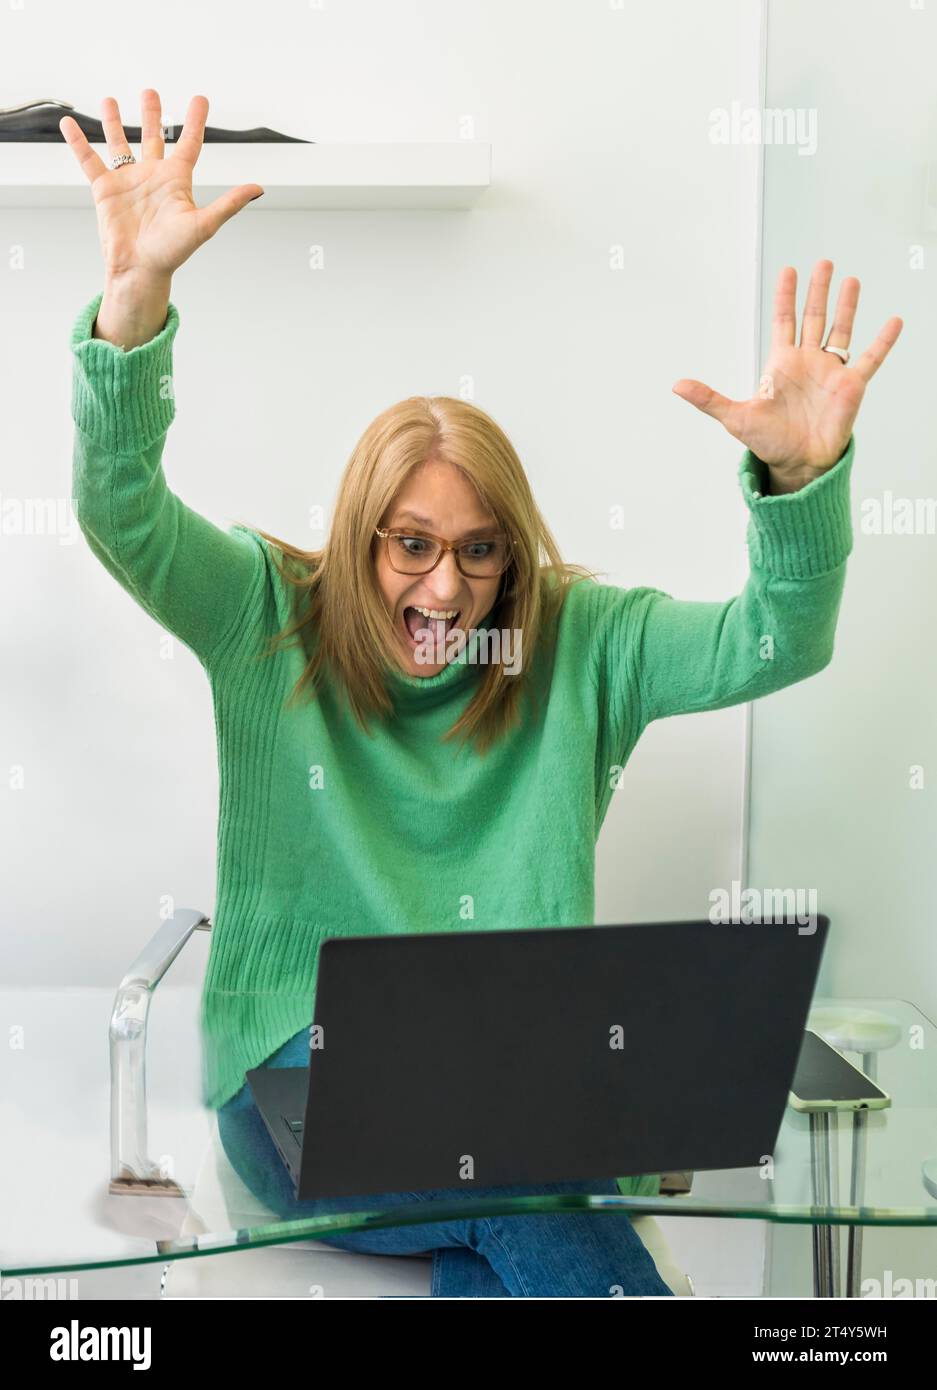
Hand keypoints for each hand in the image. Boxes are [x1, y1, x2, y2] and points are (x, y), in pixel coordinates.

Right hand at [59, 90, 262, 284]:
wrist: (140, 269)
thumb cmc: (173, 252)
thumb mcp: (204, 224)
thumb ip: (229, 203)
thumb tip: (258, 188)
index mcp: (177, 180)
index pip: (190, 144)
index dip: (195, 121)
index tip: (200, 99)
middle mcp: (152, 176)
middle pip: (154, 137)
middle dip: (152, 114)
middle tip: (150, 92)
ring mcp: (128, 180)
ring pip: (120, 143)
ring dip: (115, 122)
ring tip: (110, 100)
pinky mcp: (104, 188)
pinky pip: (89, 159)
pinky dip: (78, 142)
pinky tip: (69, 124)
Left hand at [671, 261, 902, 489]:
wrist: (797, 464)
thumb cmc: (769, 442)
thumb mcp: (735, 417)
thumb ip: (708, 398)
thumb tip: (676, 386)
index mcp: (781, 364)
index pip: (783, 320)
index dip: (785, 296)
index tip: (787, 270)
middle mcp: (808, 362)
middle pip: (814, 317)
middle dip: (818, 290)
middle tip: (823, 263)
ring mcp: (831, 372)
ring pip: (841, 330)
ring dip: (846, 306)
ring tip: (851, 280)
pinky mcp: (851, 386)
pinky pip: (871, 358)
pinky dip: (883, 341)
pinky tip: (894, 321)